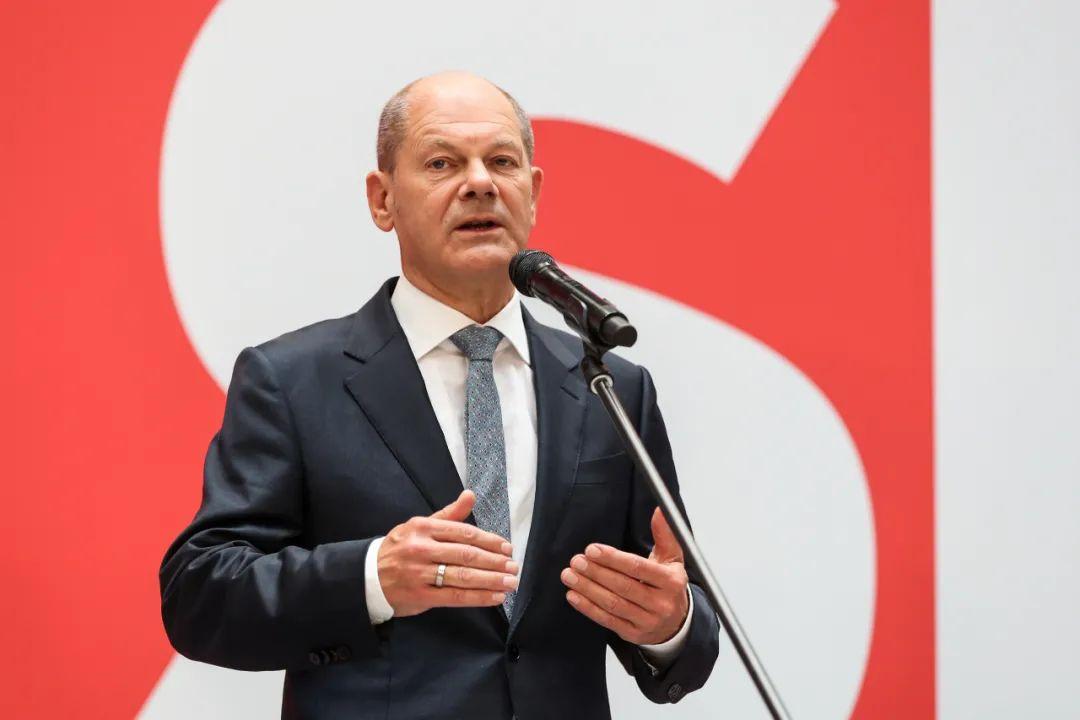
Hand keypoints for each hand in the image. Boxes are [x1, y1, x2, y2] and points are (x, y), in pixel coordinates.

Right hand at [377, 490, 518, 616]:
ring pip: (463, 576)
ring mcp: (420, 573)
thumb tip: (470, 495)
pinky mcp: (421, 596)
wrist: (368, 575)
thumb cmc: (400, 548)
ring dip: (491, 580)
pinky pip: (455, 597)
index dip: (489, 541)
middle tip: (513, 566)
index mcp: (424, 528)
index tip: (507, 548)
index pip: (464, 533)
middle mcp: (422, 549)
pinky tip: (495, 596)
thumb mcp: (420, 526)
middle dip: (494, 561)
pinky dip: (478, 597)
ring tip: (510, 582)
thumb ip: (449, 515)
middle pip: (466, 555)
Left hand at [561, 507, 689, 644]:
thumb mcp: (672, 559)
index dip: (613, 558)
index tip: (592, 549)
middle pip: (623, 586)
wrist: (676, 623)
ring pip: (613, 604)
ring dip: (588, 589)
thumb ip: (664, 534)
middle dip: (596, 572)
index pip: (639, 568)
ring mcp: (647, 622)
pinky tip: (573, 595)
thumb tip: (660, 510)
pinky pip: (607, 621)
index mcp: (671, 582)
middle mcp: (661, 604)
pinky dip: (588, 608)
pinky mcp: (634, 635)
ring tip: (569, 575)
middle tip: (576, 560)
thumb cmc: (668, 586)